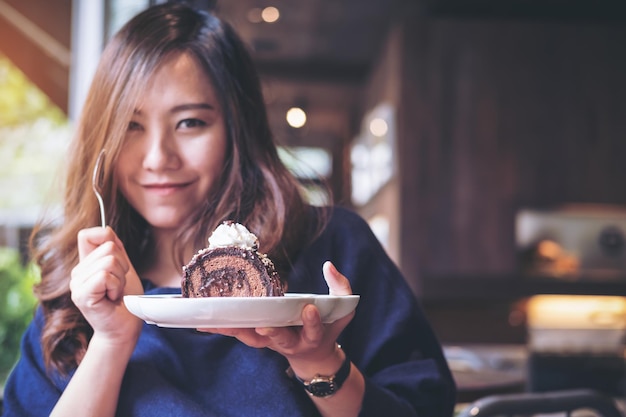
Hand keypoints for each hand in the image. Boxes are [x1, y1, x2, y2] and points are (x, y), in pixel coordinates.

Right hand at [70, 226, 143, 345]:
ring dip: (121, 279)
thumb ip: (116, 250)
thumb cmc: (126, 301)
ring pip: (109, 261)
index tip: (118, 261)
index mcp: (86, 264)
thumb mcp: (124, 269)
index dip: (106, 239)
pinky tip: (113, 298)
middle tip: (119, 286)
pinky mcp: (81, 295)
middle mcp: (77, 272)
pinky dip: (117, 286)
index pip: (87, 235)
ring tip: (115, 293)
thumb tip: (107, 229)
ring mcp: (76, 284)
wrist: (125, 328)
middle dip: (123, 266)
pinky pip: (105, 275)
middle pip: (108, 247)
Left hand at [198, 261, 353, 372]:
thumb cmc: (328, 327)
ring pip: (252, 337)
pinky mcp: (255, 336)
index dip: (311, 322)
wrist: (313, 354)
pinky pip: (237, 332)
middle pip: (279, 339)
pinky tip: (201, 321)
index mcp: (312, 336)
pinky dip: (221, 327)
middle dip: (272, 332)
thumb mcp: (343, 308)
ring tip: (216, 321)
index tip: (309, 310)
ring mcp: (270, 341)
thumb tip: (329, 265)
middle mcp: (289, 342)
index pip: (313, 330)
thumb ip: (341, 287)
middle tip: (264, 326)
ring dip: (235, 330)